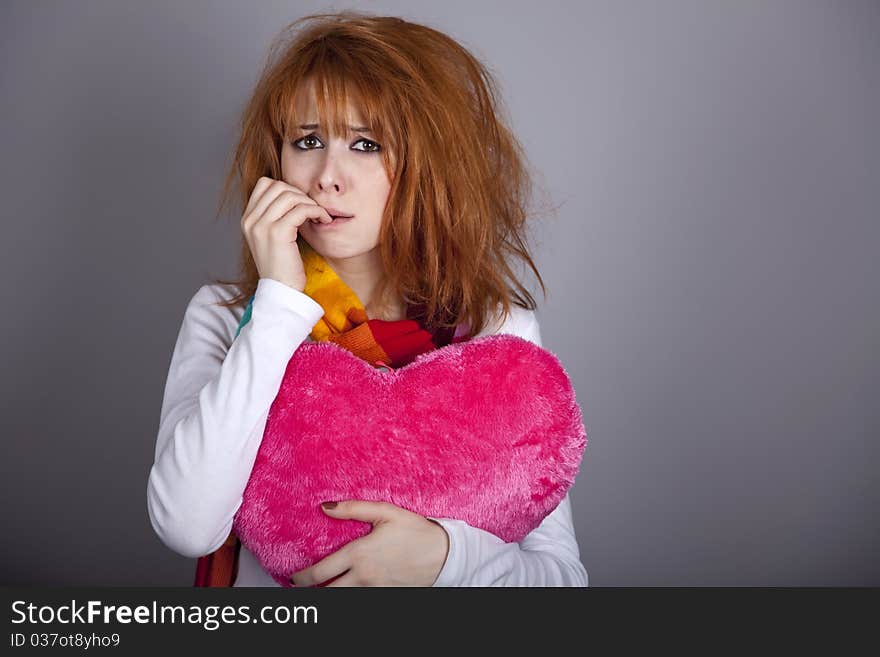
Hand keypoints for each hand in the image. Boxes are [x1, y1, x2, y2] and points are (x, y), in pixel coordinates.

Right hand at [240, 176, 333, 291]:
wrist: (280, 291)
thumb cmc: (282, 266)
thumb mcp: (271, 237)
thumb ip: (274, 216)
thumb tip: (293, 194)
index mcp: (247, 219)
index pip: (264, 184)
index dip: (286, 188)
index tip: (300, 203)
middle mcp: (250, 220)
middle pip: (278, 186)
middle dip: (300, 194)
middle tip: (312, 209)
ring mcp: (262, 226)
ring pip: (290, 195)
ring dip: (309, 202)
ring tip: (319, 215)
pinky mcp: (277, 233)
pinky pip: (301, 209)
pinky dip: (316, 211)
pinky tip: (323, 219)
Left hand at [290, 501, 449, 586]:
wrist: (444, 555)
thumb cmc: (416, 531)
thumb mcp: (386, 512)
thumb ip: (354, 508)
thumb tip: (326, 507)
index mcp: (359, 554)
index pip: (321, 572)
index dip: (302, 578)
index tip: (294, 577)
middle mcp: (364, 576)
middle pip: (328, 593)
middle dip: (312, 592)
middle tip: (302, 587)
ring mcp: (375, 590)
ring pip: (344, 600)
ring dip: (331, 596)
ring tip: (323, 589)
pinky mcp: (387, 597)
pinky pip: (362, 602)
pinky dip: (351, 598)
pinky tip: (348, 590)